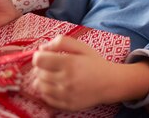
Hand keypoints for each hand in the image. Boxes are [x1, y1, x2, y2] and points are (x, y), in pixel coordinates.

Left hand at [33, 36, 148, 110]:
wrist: (110, 83)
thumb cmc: (95, 62)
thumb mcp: (82, 47)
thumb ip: (62, 42)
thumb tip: (42, 48)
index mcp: (70, 63)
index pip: (39, 60)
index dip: (38, 56)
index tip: (44, 55)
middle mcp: (66, 80)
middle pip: (38, 73)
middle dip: (40, 67)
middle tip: (50, 65)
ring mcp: (66, 95)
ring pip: (40, 87)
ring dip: (41, 79)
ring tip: (51, 75)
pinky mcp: (67, 105)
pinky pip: (46, 99)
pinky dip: (46, 91)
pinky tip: (54, 85)